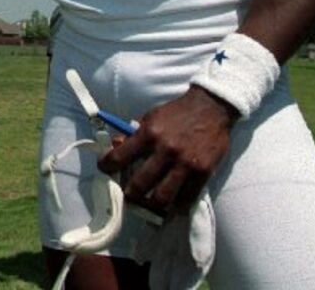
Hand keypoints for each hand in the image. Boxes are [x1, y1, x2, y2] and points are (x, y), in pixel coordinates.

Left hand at [98, 87, 237, 213]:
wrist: (210, 108)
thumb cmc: (177, 113)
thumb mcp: (151, 117)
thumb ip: (134, 134)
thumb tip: (116, 146)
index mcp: (149, 133)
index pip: (119, 156)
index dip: (107, 166)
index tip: (104, 170)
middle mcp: (165, 150)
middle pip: (139, 184)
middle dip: (129, 194)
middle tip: (128, 196)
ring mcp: (185, 163)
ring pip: (162, 197)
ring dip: (151, 206)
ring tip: (147, 205)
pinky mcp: (202, 172)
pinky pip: (186, 199)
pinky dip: (175, 206)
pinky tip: (170, 205)